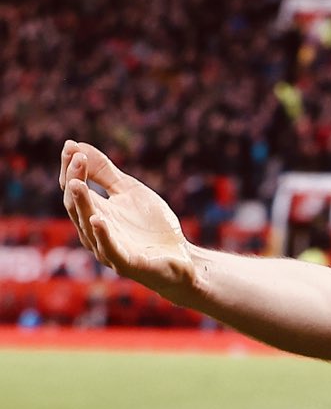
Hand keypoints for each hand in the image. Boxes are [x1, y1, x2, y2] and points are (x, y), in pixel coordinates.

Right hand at [60, 140, 198, 297]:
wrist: (182, 258)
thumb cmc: (151, 226)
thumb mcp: (130, 192)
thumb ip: (106, 172)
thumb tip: (77, 145)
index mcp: (94, 211)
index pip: (74, 188)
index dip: (71, 168)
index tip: (70, 146)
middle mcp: (94, 231)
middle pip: (76, 205)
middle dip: (75, 180)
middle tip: (76, 159)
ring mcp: (108, 249)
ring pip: (88, 225)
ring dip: (82, 204)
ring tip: (77, 183)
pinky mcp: (126, 263)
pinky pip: (110, 249)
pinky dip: (103, 235)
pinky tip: (97, 219)